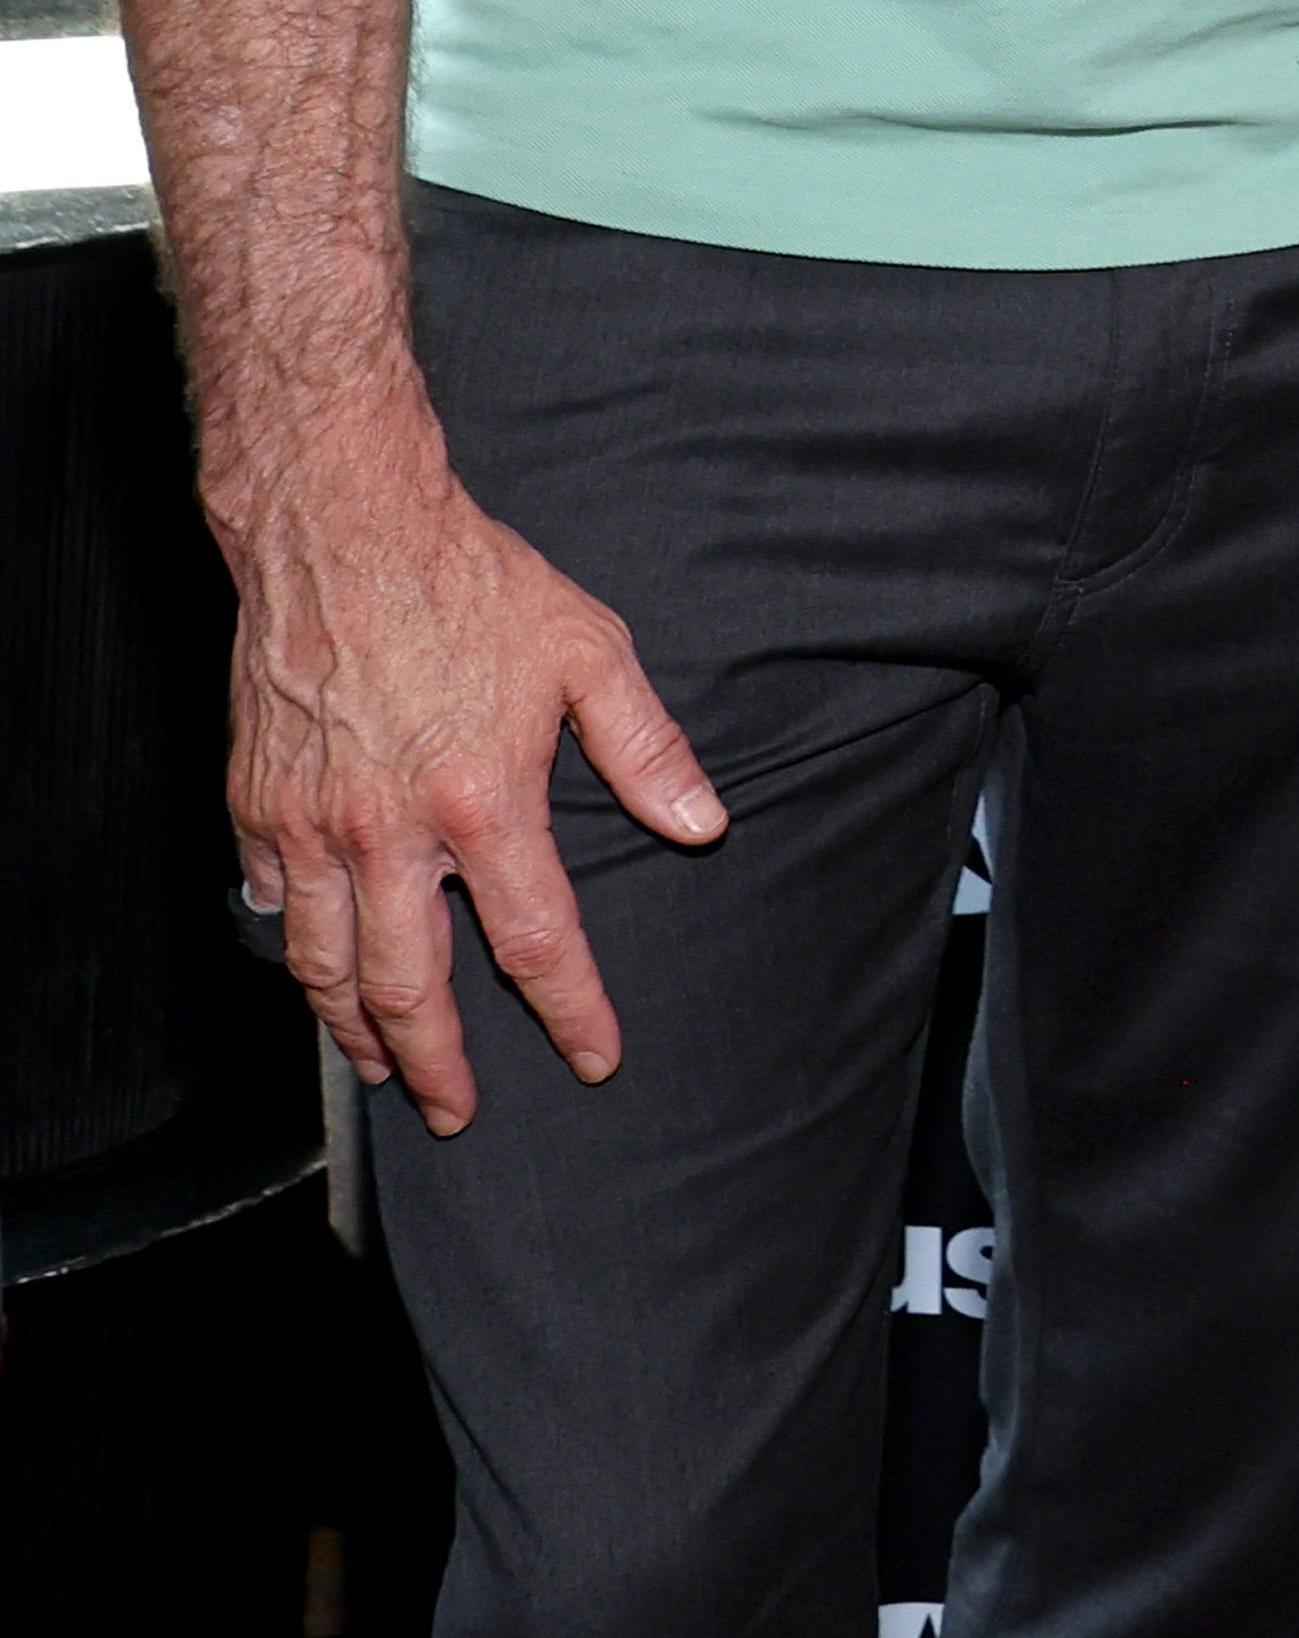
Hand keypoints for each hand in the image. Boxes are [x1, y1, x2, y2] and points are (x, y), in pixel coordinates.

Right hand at [225, 439, 722, 1135]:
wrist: (341, 527)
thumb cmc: (467, 581)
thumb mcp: (588, 650)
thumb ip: (646, 748)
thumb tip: (702, 823)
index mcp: (483, 800)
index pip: (536, 940)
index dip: (569, 1010)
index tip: (591, 1057)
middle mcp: (389, 830)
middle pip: (412, 985)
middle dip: (440, 1062)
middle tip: (457, 1110)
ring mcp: (312, 824)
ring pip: (327, 966)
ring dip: (356, 1030)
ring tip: (384, 1065)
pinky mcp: (256, 805)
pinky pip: (274, 907)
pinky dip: (299, 952)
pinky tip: (321, 967)